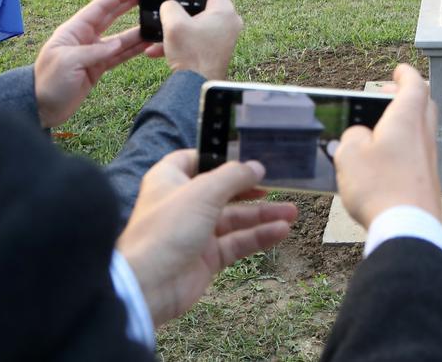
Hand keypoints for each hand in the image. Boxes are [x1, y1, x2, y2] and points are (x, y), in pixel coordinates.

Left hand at [33, 0, 149, 127]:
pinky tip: (148, 44)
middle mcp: (86, 38)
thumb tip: (118, 44)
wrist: (41, 108)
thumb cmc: (48, 81)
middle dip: (130, 6)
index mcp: (75, 30)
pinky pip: (120, 55)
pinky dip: (134, 50)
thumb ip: (94, 51)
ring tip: (156, 24)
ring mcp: (94, 53)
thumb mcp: (68, 62)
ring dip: (137, 31)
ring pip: (121, 38)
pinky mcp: (98, 67)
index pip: (100, 7)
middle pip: (113, 17)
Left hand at [117, 150, 298, 324]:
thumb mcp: (204, 192)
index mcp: (170, 180)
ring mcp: (195, 232)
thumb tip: (257, 167)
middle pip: (221, 190)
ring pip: (235, 219)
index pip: (193, 160)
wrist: (149, 285)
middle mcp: (183, 204)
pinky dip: (258, 237)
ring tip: (292, 213)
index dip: (217, 157)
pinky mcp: (207, 258)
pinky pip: (237, 243)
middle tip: (276, 185)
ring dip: (263, 215)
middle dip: (250, 189)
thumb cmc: (168, 229)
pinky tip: (281, 231)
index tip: (244, 156)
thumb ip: (234, 176)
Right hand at [159, 0, 242, 79]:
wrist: (196, 90)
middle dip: (180, 6)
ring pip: (196, 22)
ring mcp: (223, 36)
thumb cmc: (191, 56)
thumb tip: (168, 5)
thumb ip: (169, 6)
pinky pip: (195, 38)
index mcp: (224, 9)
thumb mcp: (174, 24)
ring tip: (157, 30)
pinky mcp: (215, 49)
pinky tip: (156, 50)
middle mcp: (229, 21)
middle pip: (202, 2)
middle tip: (164, 3)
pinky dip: (179, 41)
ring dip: (175, 26)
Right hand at [334, 64, 441, 227]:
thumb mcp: (350, 155)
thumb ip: (353, 137)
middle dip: (407, 97)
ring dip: (405, 125)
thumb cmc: (379, 186)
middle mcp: (424, 135)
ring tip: (380, 133)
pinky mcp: (429, 181)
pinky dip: (405, 149)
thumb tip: (361, 136)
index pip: (414, 85)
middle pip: (423, 106)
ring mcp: (429, 159)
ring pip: (421, 131)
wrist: (408, 227)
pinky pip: (418, 155)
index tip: (399, 70)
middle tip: (387, 98)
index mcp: (407, 119)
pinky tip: (385, 163)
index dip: (406, 75)